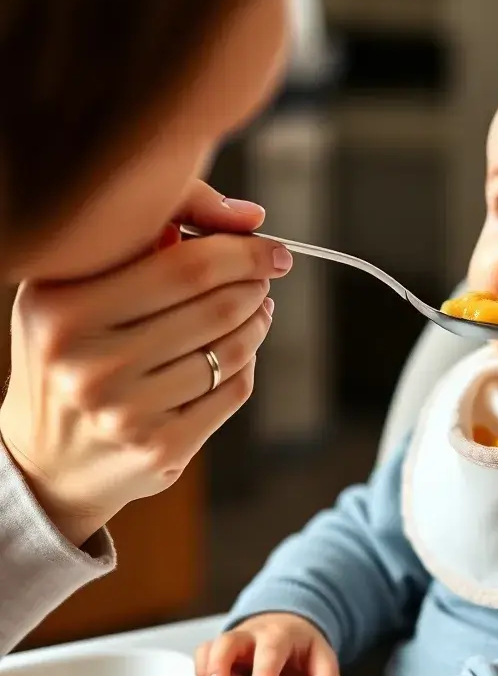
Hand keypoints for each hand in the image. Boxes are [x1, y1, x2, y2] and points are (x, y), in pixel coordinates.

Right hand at [0, 179, 291, 545]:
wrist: (47, 458)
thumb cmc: (74, 350)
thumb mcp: (77, 284)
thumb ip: (149, 232)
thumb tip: (248, 217)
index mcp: (63, 310)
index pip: (185, 266)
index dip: (243, 252)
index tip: (272, 248)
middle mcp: (89, 366)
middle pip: (217, 308)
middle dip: (255, 285)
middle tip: (263, 277)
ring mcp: (126, 414)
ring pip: (233, 351)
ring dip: (257, 323)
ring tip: (255, 310)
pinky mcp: (160, 448)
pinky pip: (234, 391)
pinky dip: (247, 364)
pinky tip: (236, 353)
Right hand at [194, 612, 341, 675]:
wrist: (287, 623)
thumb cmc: (300, 646)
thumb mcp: (320, 656)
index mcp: (280, 635)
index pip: (271, 651)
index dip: (264, 672)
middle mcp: (252, 635)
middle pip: (231, 641)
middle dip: (222, 663)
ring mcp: (233, 641)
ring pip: (213, 646)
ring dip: (206, 667)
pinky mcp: (219, 650)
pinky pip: (204, 653)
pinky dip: (199, 668)